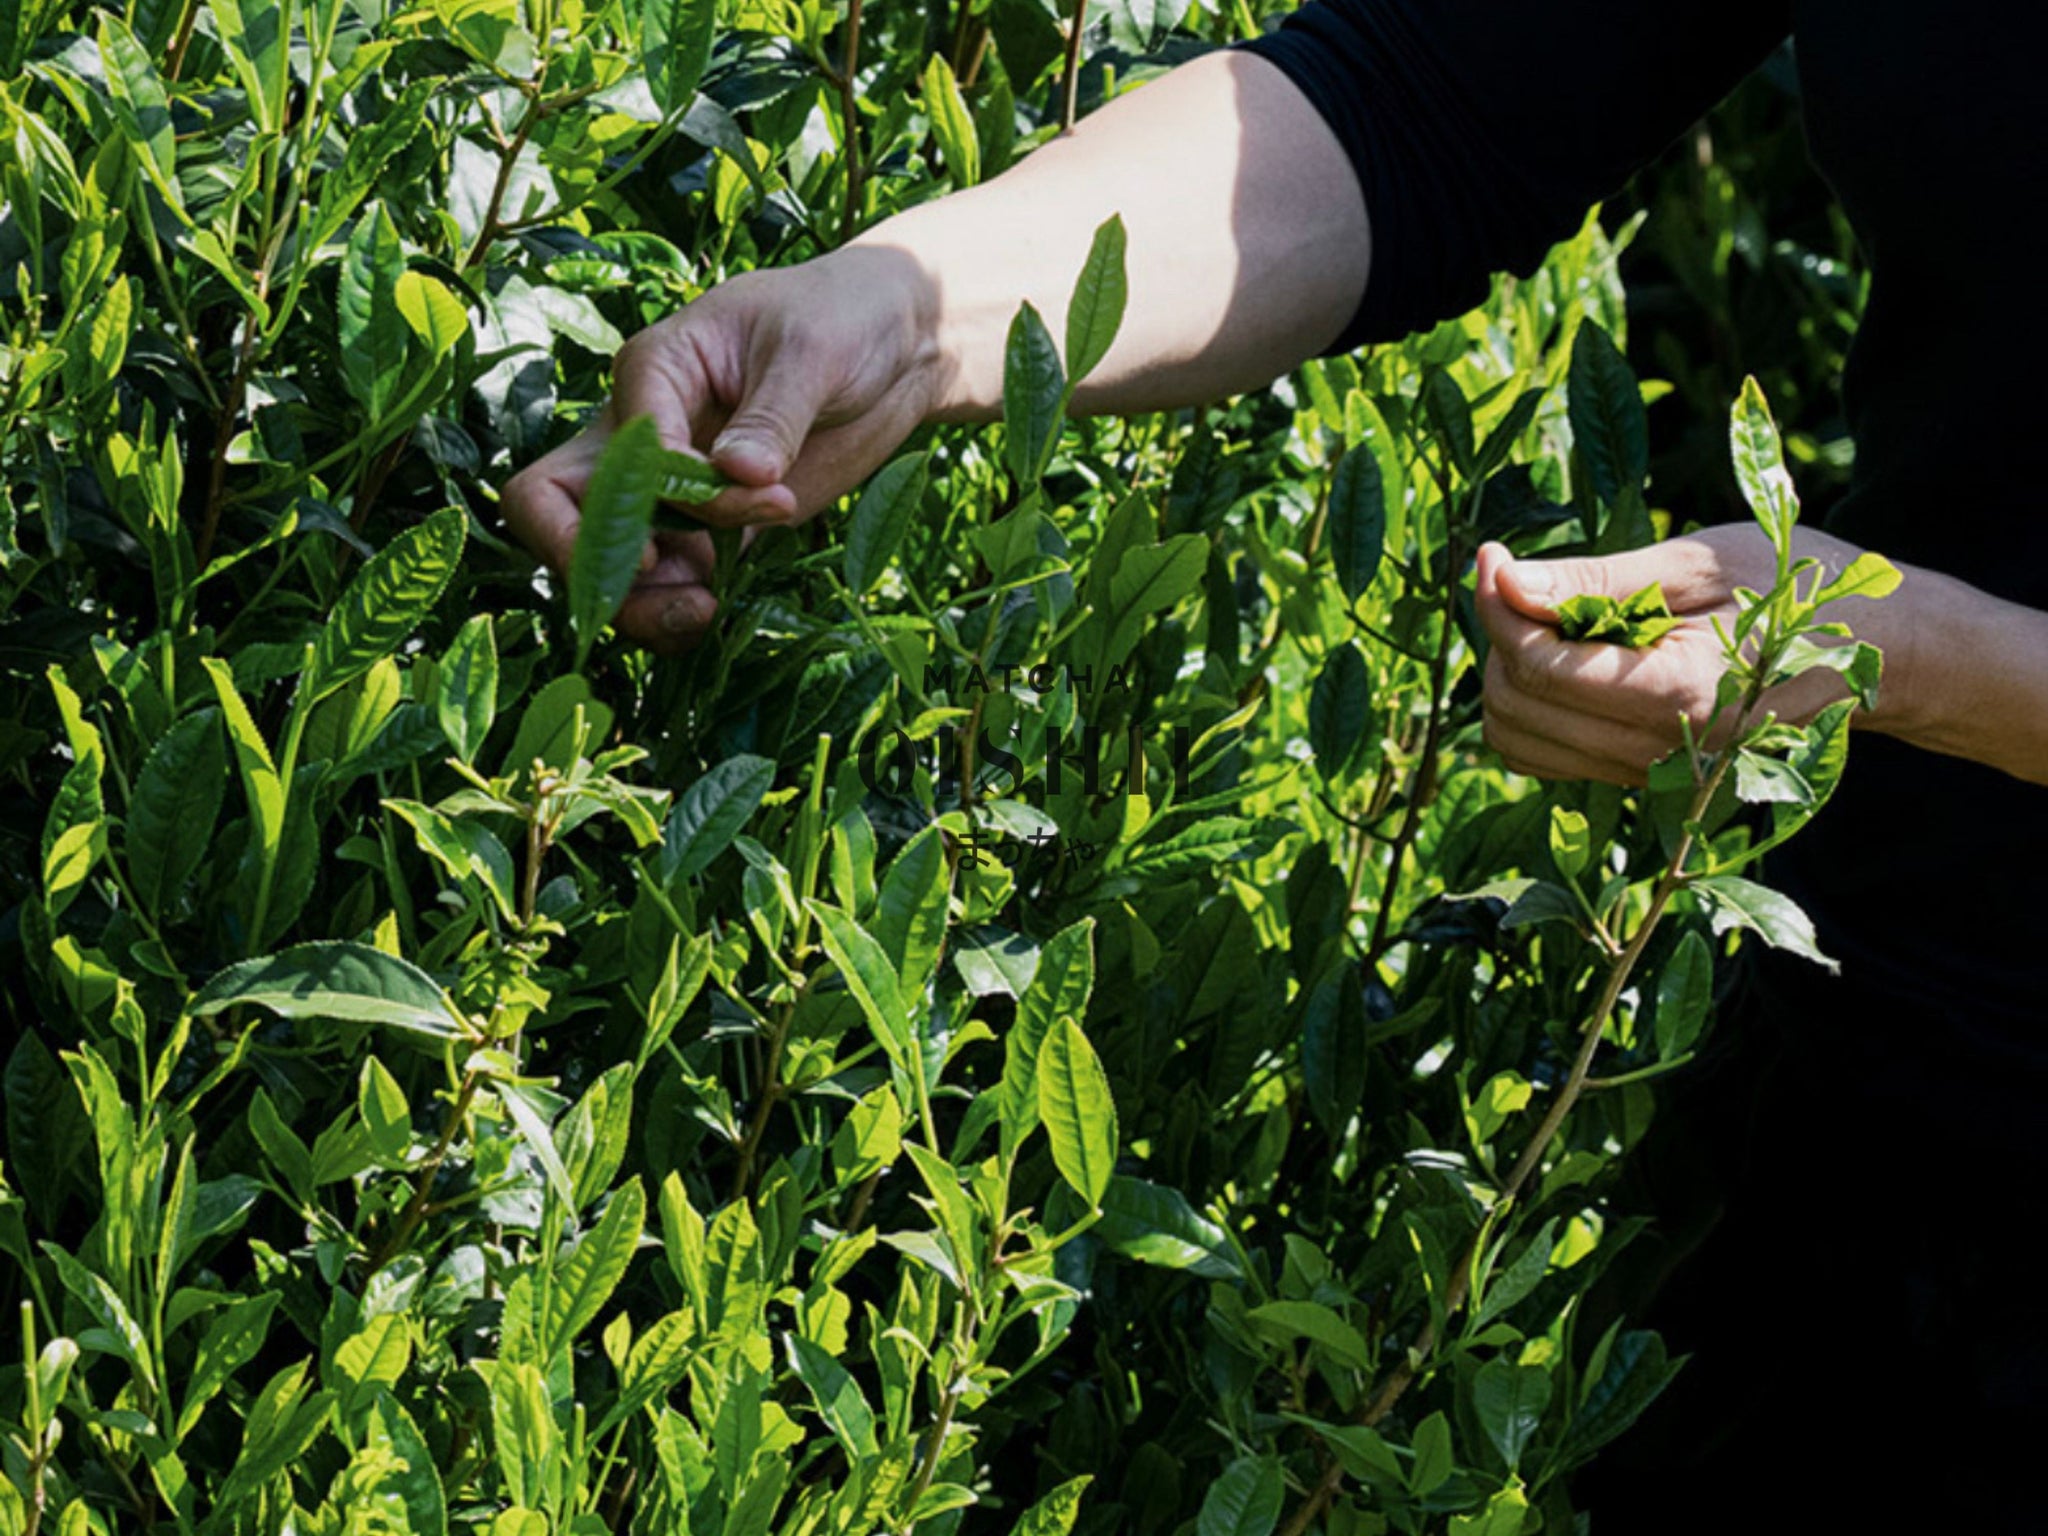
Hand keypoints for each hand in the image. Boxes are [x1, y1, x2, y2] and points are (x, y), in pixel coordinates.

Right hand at [500, 246, 942, 650]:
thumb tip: (737, 473)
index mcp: (652, 372)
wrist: (892, 347)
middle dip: (594, 561)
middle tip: (662, 586)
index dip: (662, 492)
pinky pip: (664, 584)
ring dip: (637, 601)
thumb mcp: (811, 353)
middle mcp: (641, 432)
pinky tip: (716, 611)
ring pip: (606, 559)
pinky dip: (673, 609)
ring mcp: (669, 487)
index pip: (615, 451)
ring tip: (706, 611)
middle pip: (558, 509)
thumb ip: (770, 416)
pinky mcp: (709, 527)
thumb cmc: (843, 321)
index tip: (748, 488)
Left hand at [1474, 526, 1912, 785]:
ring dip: (1511, 674)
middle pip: (1517, 706)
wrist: (1875, 656)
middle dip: (1501, 637)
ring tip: (1547, 616)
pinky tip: (1568, 654)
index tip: (1492, 554)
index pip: (1541, 666)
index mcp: (1680, 695)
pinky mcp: (1641, 778)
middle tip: (1521, 577)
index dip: (1498, 606)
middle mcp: (1659, 754)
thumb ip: (1596, 581)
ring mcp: (1649, 776)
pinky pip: (1548, 753)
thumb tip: (1506, 580)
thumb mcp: (1699, 564)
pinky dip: (1534, 705)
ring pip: (1519, 740)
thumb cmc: (1795, 591)